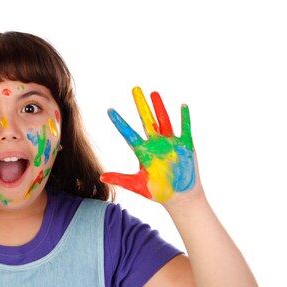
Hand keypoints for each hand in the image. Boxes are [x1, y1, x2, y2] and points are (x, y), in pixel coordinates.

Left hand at [101, 87, 195, 202]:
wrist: (180, 197)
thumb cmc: (158, 191)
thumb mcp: (137, 185)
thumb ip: (120, 179)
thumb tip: (100, 176)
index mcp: (143, 152)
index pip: (128, 134)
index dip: (119, 123)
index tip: (109, 110)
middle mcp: (155, 144)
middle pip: (146, 121)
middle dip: (141, 105)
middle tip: (135, 89)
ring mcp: (170, 143)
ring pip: (164, 120)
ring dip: (159, 107)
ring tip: (153, 93)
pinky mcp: (185, 146)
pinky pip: (184, 129)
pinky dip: (184, 118)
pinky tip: (183, 106)